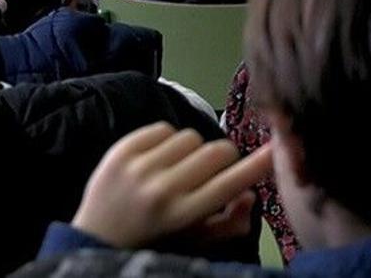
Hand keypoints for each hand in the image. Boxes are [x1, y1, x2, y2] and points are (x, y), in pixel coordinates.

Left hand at [71, 122, 272, 248]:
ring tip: (179, 168)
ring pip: (191, 137)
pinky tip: (159, 159)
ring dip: (193, 150)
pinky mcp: (121, 150)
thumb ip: (228, 224)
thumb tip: (252, 194)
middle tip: (214, 171)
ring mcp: (138, 168)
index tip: (275, 148)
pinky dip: (167, 140)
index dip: (257, 165)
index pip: (230, 184)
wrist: (95, 237)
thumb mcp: (194, 242)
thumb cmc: (153, 241)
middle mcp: (161, 190)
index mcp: (182, 216)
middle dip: (224, 158)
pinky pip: (163, 128)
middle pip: (217, 152)